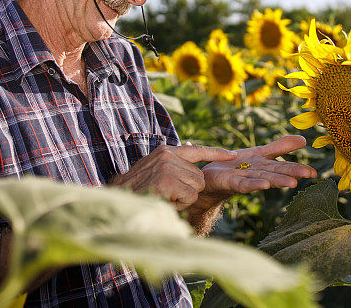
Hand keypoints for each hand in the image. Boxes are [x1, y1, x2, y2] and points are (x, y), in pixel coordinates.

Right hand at [111, 144, 235, 210]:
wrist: (118, 200)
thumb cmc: (138, 189)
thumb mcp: (156, 169)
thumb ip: (175, 160)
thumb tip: (191, 145)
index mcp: (166, 151)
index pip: (197, 150)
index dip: (216, 153)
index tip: (232, 155)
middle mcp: (168, 155)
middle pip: (199, 176)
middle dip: (188, 190)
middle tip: (167, 193)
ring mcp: (167, 167)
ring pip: (196, 187)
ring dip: (183, 198)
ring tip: (164, 196)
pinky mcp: (167, 181)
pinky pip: (189, 197)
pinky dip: (180, 204)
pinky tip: (164, 201)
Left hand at [196, 135, 316, 205]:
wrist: (212, 176)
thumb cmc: (238, 166)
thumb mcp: (260, 153)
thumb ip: (280, 147)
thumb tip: (304, 139)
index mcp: (266, 166)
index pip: (284, 166)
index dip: (299, 168)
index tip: (314, 172)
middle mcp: (258, 174)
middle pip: (277, 173)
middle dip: (292, 173)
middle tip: (310, 174)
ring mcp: (245, 179)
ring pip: (264, 179)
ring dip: (277, 181)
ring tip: (292, 183)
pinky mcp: (231, 182)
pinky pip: (244, 184)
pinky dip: (254, 185)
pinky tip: (265, 185)